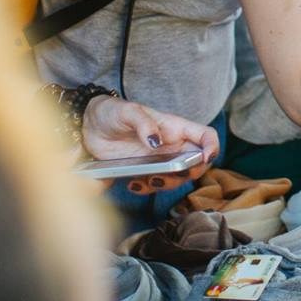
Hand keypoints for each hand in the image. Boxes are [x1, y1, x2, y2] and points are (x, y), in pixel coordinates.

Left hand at [82, 96, 219, 182]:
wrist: (88, 126)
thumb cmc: (111, 111)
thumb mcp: (126, 111)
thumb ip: (143, 123)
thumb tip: (157, 141)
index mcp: (174, 126)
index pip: (205, 135)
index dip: (212, 147)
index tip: (205, 159)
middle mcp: (171, 144)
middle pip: (196, 162)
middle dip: (190, 173)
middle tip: (171, 175)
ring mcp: (159, 159)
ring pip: (178, 177)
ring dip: (169, 184)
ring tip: (149, 181)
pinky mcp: (144, 171)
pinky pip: (155, 184)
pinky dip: (148, 189)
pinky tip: (133, 185)